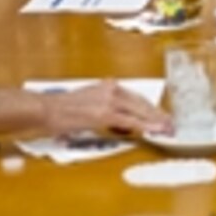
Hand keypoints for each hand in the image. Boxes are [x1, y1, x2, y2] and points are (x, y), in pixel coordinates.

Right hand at [41, 81, 171, 135]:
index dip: (151, 108)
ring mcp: (109, 100)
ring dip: (156, 120)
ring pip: (140, 111)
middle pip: (142, 103)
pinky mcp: (104, 113)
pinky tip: (154, 130)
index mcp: (109, 86)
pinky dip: (144, 126)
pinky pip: (130, 121)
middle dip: (158, 114)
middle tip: (171, 124)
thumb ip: (106, 107)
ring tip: (167, 128)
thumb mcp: (89, 101)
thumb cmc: (62, 109)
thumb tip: (121, 120)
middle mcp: (112, 89)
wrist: (45, 108)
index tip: (162, 116)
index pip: (137, 98)